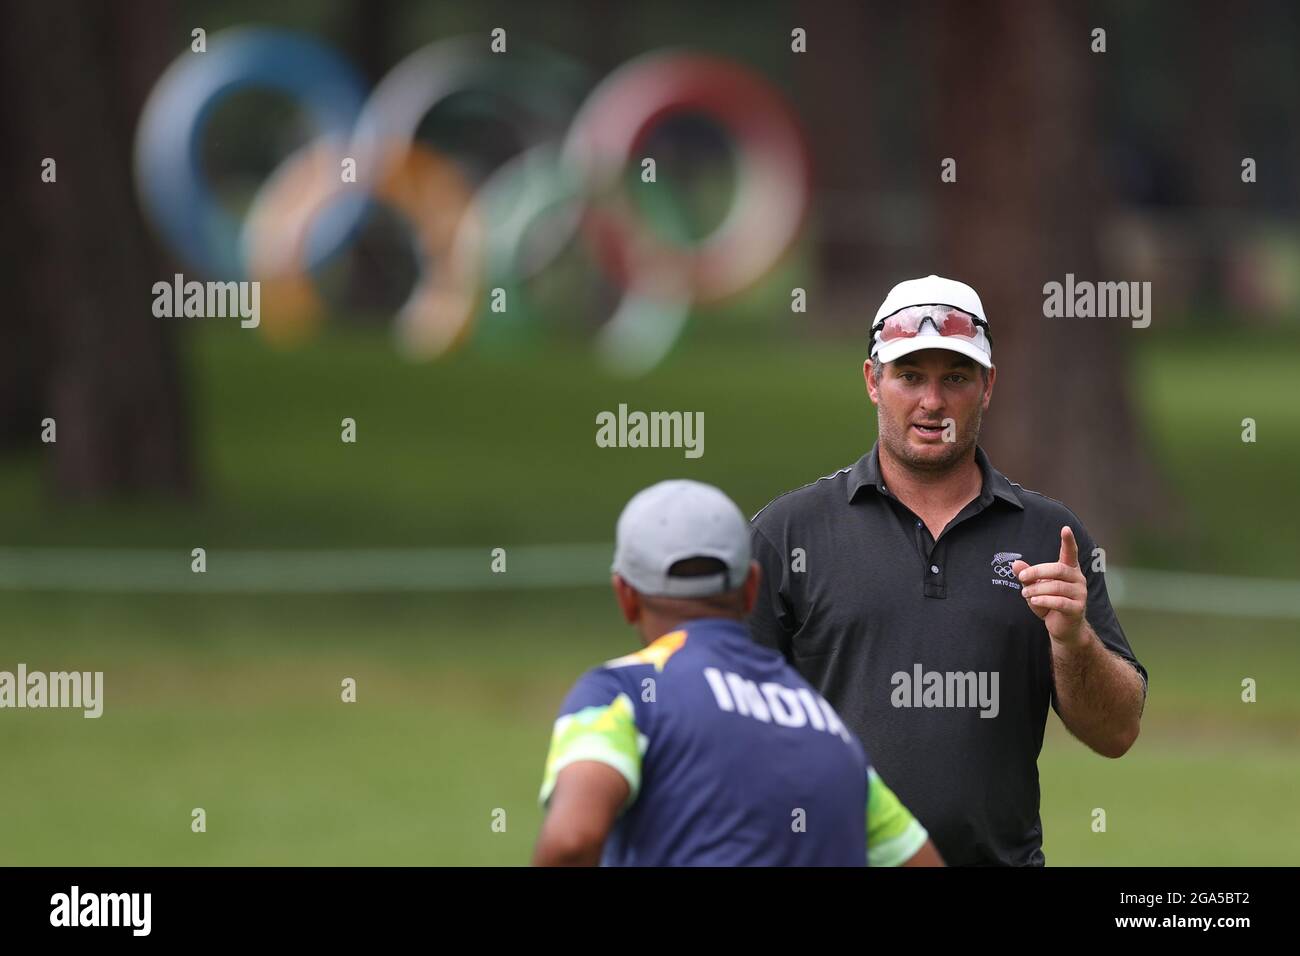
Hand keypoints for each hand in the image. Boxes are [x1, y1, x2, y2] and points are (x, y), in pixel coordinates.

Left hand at [1011, 526, 1088, 646]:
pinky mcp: (1077, 608)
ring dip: (1037, 589)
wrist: (1063, 628)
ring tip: (1025, 593)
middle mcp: (1077, 579)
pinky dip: (1045, 600)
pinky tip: (1034, 601)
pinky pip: (1060, 602)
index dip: (1068, 541)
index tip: (1066, 528)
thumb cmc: (1049, 603)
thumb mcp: (1035, 587)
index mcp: (1069, 570)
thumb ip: (1027, 575)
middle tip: (1022, 576)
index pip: (1070, 553)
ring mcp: (1080, 594)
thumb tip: (1015, 564)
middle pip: (1058, 569)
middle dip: (1037, 571)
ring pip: (1057, 586)